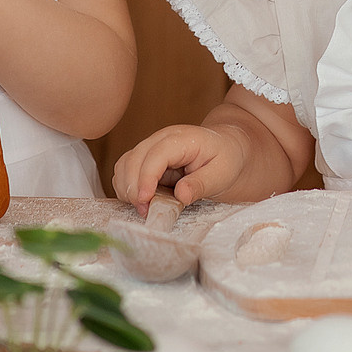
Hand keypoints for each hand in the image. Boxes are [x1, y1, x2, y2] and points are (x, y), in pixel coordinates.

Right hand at [112, 123, 247, 209]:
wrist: (227, 149)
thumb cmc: (226, 159)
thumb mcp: (223, 173)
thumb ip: (202, 183)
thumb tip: (181, 195)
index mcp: (182, 139)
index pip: (155, 155)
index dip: (146, 178)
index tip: (144, 201)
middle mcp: (161, 139)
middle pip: (133, 159)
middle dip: (133, 188)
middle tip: (146, 212)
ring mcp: (151, 148)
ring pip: (124, 165)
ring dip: (127, 189)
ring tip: (144, 208)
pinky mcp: (145, 160)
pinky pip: (125, 172)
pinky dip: (127, 188)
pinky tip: (142, 201)